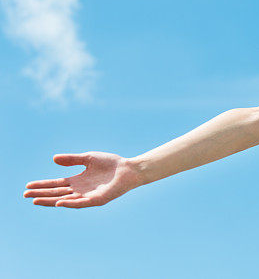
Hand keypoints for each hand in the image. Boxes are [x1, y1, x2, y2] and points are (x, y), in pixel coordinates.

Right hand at [23, 151, 142, 207]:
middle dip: (41, 194)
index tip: (28, 186)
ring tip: (35, 200)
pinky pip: (81, 203)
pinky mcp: (97, 199)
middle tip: (25, 195)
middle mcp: (80, 190)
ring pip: (65, 200)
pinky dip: (70, 203)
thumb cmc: (111, 163)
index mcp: (78, 180)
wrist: (129, 169)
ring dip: (50, 201)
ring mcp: (88, 196)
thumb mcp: (88, 158)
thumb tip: (54, 159)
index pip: (56, 184)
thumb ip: (72, 159)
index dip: (42, 185)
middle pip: (57, 193)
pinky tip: (59, 202)